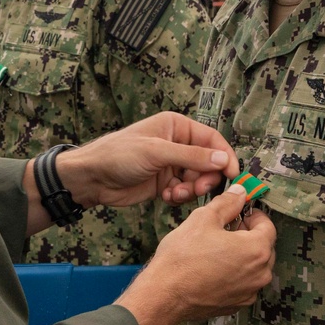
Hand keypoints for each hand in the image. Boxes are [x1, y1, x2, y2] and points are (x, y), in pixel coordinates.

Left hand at [57, 112, 239, 208]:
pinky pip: (184, 191)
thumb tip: (224, 160)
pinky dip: (179, 197)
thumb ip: (191, 156)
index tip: (232, 176)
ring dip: (191, 190)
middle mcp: (177, 143)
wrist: (92, 178)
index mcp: (177, 126)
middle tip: (197, 189)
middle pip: (208, 162)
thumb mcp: (157, 152)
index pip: (212, 140)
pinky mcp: (164, 183)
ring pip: (197, 179)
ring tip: (175, 195)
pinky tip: (166, 198)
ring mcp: (171, 164)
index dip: (224, 157)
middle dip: (205, 177)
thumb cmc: (120, 155)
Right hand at [115, 184, 276, 324]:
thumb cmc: (183, 258)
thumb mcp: (204, 218)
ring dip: (242, 254)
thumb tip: (239, 193)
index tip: (239, 211)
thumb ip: (227, 203)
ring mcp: (249, 292)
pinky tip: (213, 266)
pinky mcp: (237, 304)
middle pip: (264, 246)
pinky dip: (234, 272)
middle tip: (226, 227)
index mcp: (256, 250)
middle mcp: (259, 274)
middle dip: (248, 234)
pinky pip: (243, 283)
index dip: (252, 214)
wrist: (165, 294)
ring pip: (254, 266)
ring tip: (217, 247)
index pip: (268, 226)